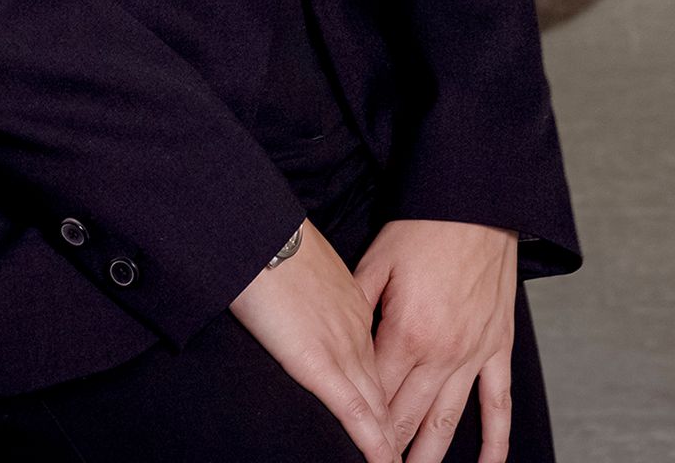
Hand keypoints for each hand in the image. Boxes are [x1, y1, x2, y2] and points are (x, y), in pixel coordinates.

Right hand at [231, 221, 400, 462]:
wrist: (261, 234)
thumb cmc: (276, 245)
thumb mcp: (310, 269)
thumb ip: (320, 296)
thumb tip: (311, 311)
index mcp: (355, 308)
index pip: (378, 360)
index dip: (390, 391)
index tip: (398, 415)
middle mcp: (357, 331)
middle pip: (385, 387)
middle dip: (400, 423)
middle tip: (412, 453)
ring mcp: (341, 348)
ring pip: (376, 404)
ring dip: (391, 438)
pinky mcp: (319, 363)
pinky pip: (353, 410)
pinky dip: (371, 441)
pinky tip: (383, 461)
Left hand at [355, 220, 516, 462]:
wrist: (478, 200)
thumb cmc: (424, 226)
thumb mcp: (378, 261)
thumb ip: (356, 308)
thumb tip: (333, 342)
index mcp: (406, 333)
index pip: (373, 398)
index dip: (356, 424)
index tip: (343, 445)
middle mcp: (442, 353)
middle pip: (406, 420)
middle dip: (386, 451)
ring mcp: (473, 354)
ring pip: (446, 424)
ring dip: (427, 459)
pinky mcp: (498, 346)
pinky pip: (499, 403)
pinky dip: (494, 442)